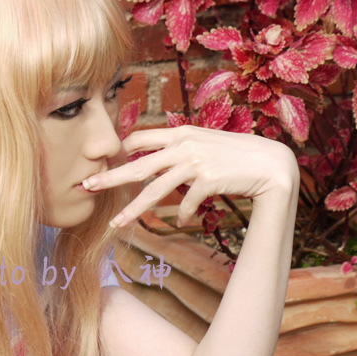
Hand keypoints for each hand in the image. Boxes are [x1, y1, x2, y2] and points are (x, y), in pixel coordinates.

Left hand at [82, 125, 299, 227]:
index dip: (121, 151)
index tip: (104, 163)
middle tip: (87, 186)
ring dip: (134, 209)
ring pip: (156, 190)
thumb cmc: (236, 154)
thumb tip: (158, 161)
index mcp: (181, 132)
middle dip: (110, 177)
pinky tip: (183, 222)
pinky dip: (183, 215)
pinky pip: (186, 203)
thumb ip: (181, 148)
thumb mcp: (204, 143)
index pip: (140, 138)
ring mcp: (196, 162)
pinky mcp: (208, 179)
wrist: (269, 163)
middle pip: (138, 165)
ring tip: (117, 222)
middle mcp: (184, 145)